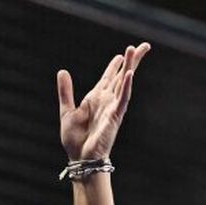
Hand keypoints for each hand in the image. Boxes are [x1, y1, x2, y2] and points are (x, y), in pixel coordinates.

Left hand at [57, 42, 149, 161]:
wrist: (81, 158)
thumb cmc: (75, 140)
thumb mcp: (67, 110)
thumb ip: (66, 91)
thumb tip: (62, 71)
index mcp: (96, 98)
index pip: (109, 77)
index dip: (115, 65)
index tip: (122, 54)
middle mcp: (107, 100)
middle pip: (122, 75)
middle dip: (131, 60)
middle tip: (142, 46)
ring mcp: (113, 107)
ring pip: (124, 82)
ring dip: (130, 66)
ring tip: (135, 50)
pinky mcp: (115, 117)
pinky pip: (123, 99)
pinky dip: (127, 87)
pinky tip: (130, 75)